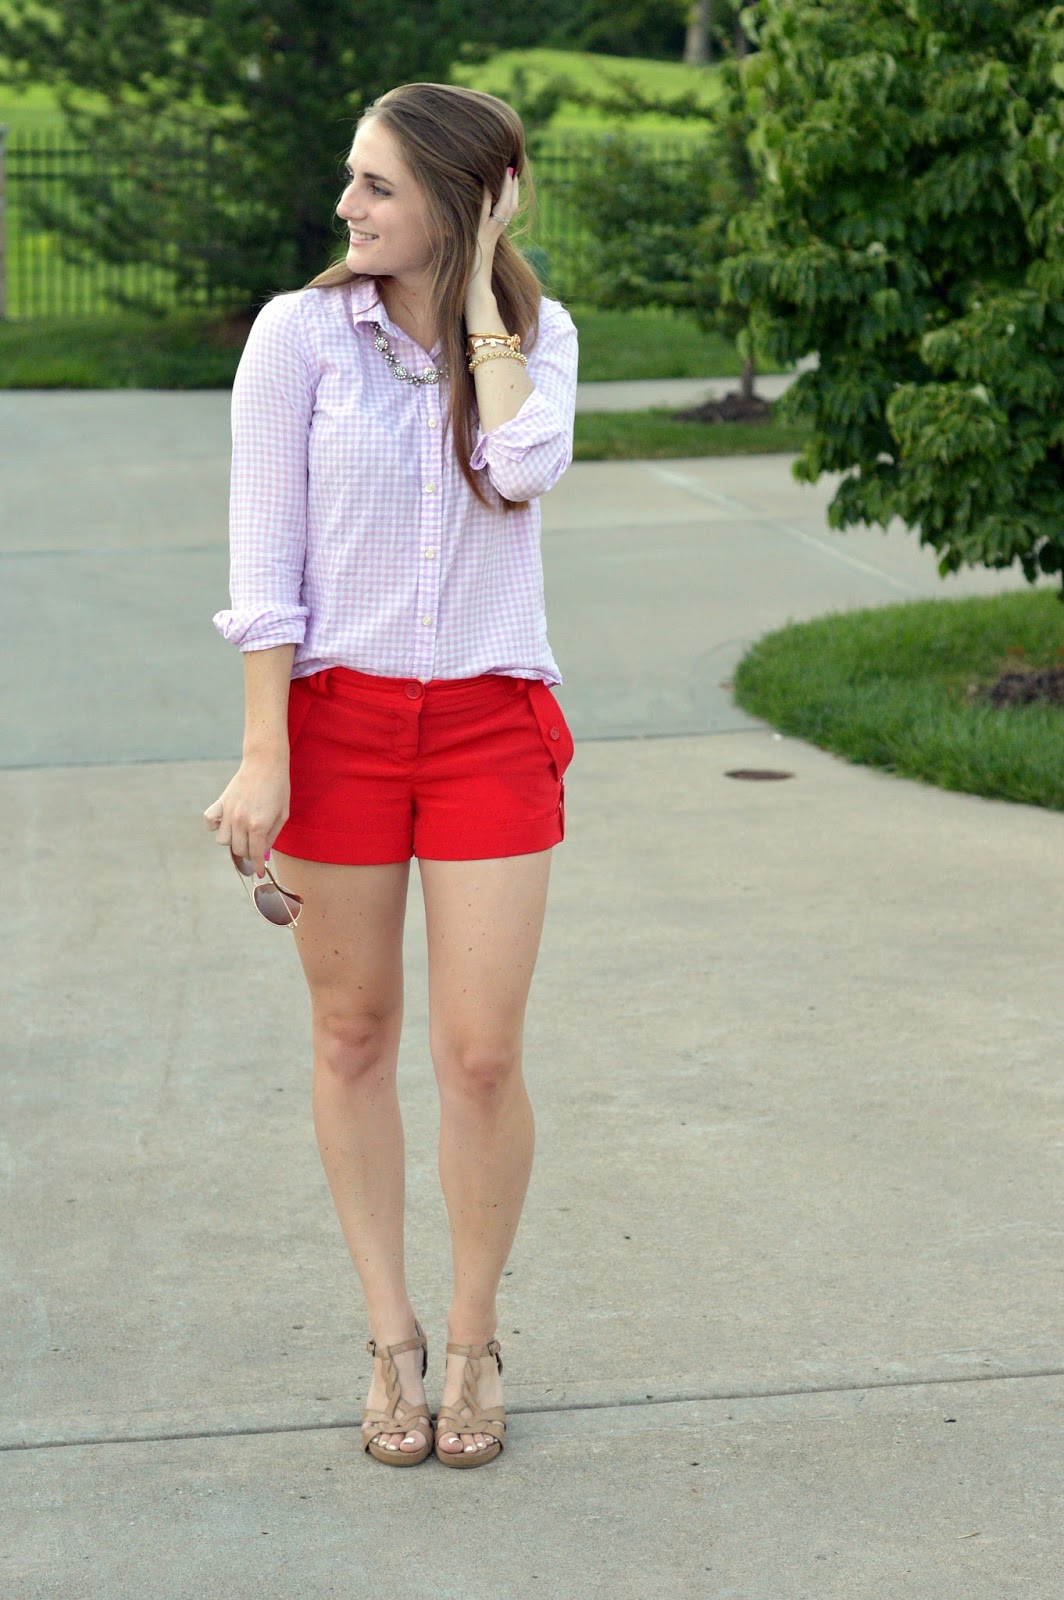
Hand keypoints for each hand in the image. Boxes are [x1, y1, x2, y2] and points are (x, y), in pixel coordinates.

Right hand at [203, 752, 290, 878]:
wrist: (265, 763)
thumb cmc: (278, 788)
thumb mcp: (282, 815)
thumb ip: (271, 836)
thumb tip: (262, 854)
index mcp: (259, 825)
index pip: (255, 854)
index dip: (257, 866)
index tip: (257, 872)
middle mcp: (241, 821)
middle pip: (239, 850)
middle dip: (248, 853)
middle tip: (254, 847)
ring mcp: (229, 812)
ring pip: (223, 840)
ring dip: (233, 841)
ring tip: (242, 833)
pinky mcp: (221, 802)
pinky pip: (209, 822)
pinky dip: (215, 826)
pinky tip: (225, 823)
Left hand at [468, 168, 518, 289]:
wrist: (476, 294)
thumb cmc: (471, 278)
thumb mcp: (472, 253)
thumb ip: (470, 240)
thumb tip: (454, 231)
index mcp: (493, 236)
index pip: (507, 212)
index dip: (510, 195)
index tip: (510, 179)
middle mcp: (494, 233)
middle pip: (510, 207)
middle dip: (512, 188)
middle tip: (512, 169)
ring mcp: (489, 235)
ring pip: (504, 208)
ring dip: (506, 189)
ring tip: (507, 172)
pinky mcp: (482, 238)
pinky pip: (487, 215)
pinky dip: (487, 199)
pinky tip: (485, 185)